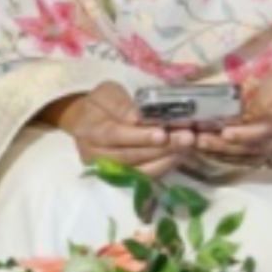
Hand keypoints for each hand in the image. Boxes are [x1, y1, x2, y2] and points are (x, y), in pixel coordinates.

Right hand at [50, 82, 191, 179]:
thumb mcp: (106, 93)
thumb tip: (136, 118)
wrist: (84, 122)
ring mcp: (107, 170)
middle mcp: (96, 155)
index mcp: (90, 130)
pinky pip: (143, 177)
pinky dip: (162, 167)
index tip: (162, 134)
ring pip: (139, 170)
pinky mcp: (119, 178)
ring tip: (186, 146)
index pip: (116, 135)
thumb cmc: (98, 104)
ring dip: (165, 159)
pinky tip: (178, 154)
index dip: (140, 137)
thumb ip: (119, 104)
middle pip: (130, 156)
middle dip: (160, 148)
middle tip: (186, 139)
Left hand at [196, 68, 271, 162]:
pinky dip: (238, 157)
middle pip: (260, 146)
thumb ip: (262, 97)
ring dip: (227, 153)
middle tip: (199, 139)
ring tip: (202, 145)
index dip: (249, 132)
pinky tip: (217, 151)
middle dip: (227, 145)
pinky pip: (260, 162)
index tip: (226, 131)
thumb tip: (239, 115)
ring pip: (257, 157)